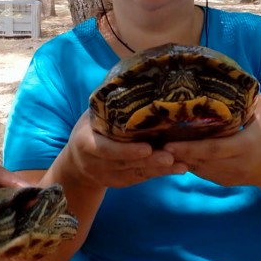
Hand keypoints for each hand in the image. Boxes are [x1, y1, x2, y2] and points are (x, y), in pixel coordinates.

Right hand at [64, 113, 186, 187]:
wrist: (77, 162)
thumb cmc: (89, 129)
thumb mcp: (91, 116)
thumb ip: (108, 107)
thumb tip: (133, 78)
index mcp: (87, 144)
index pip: (107, 150)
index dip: (127, 150)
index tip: (147, 148)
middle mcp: (97, 164)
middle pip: (127, 164)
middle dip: (151, 161)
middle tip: (172, 156)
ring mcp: (109, 176)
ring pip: (137, 174)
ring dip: (161, 169)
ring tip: (183, 163)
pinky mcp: (121, 183)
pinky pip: (142, 178)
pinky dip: (160, 173)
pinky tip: (179, 167)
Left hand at [163, 95, 260, 186]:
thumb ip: (246, 95)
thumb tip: (224, 73)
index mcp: (246, 146)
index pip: (213, 148)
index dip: (190, 147)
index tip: (168, 142)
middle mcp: (236, 164)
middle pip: (200, 161)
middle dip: (177, 154)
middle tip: (154, 144)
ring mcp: (228, 176)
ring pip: (198, 169)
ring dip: (178, 159)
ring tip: (157, 147)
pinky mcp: (223, 181)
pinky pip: (201, 173)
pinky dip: (186, 163)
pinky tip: (172, 152)